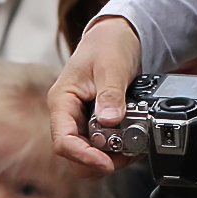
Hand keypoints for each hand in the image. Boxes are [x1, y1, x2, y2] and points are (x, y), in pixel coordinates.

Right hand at [48, 17, 142, 178]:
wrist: (118, 35)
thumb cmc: (107, 44)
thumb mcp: (111, 65)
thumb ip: (110, 93)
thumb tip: (110, 121)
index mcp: (62, 100)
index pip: (62, 140)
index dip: (83, 156)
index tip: (106, 162)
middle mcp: (68, 114)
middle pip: (75, 153)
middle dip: (100, 160)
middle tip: (126, 156)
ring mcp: (82, 120)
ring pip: (90, 153)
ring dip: (112, 156)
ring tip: (134, 147)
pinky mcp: (96, 123)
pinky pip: (103, 144)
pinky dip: (119, 148)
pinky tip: (135, 141)